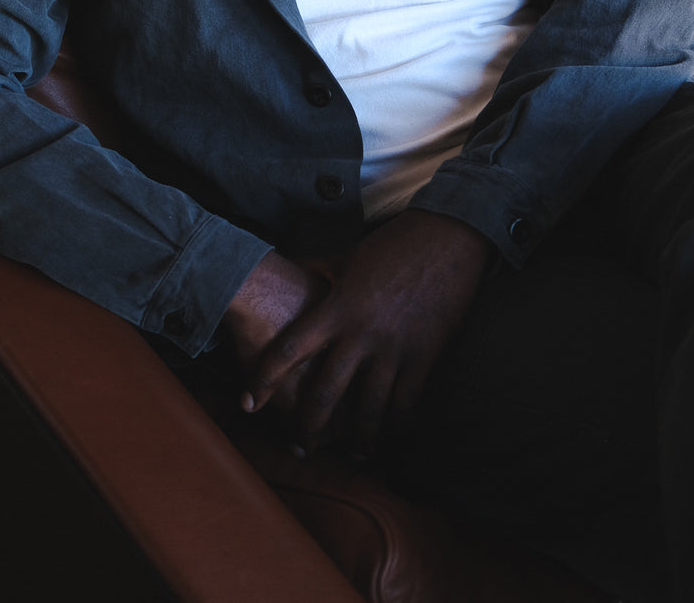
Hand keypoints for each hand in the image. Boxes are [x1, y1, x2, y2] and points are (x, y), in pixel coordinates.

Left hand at [241, 210, 490, 455]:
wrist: (445, 239)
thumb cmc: (391, 246)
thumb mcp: (346, 258)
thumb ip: (316, 270)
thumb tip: (287, 266)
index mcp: (335, 307)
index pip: (289, 349)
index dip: (264, 379)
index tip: (248, 404)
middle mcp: (359, 332)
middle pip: (324, 392)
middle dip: (308, 427)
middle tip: (300, 449)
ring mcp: (393, 347)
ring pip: (367, 408)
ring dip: (356, 438)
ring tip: (351, 454)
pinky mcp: (423, 356)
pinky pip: (406, 403)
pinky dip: (396, 426)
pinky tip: (390, 437)